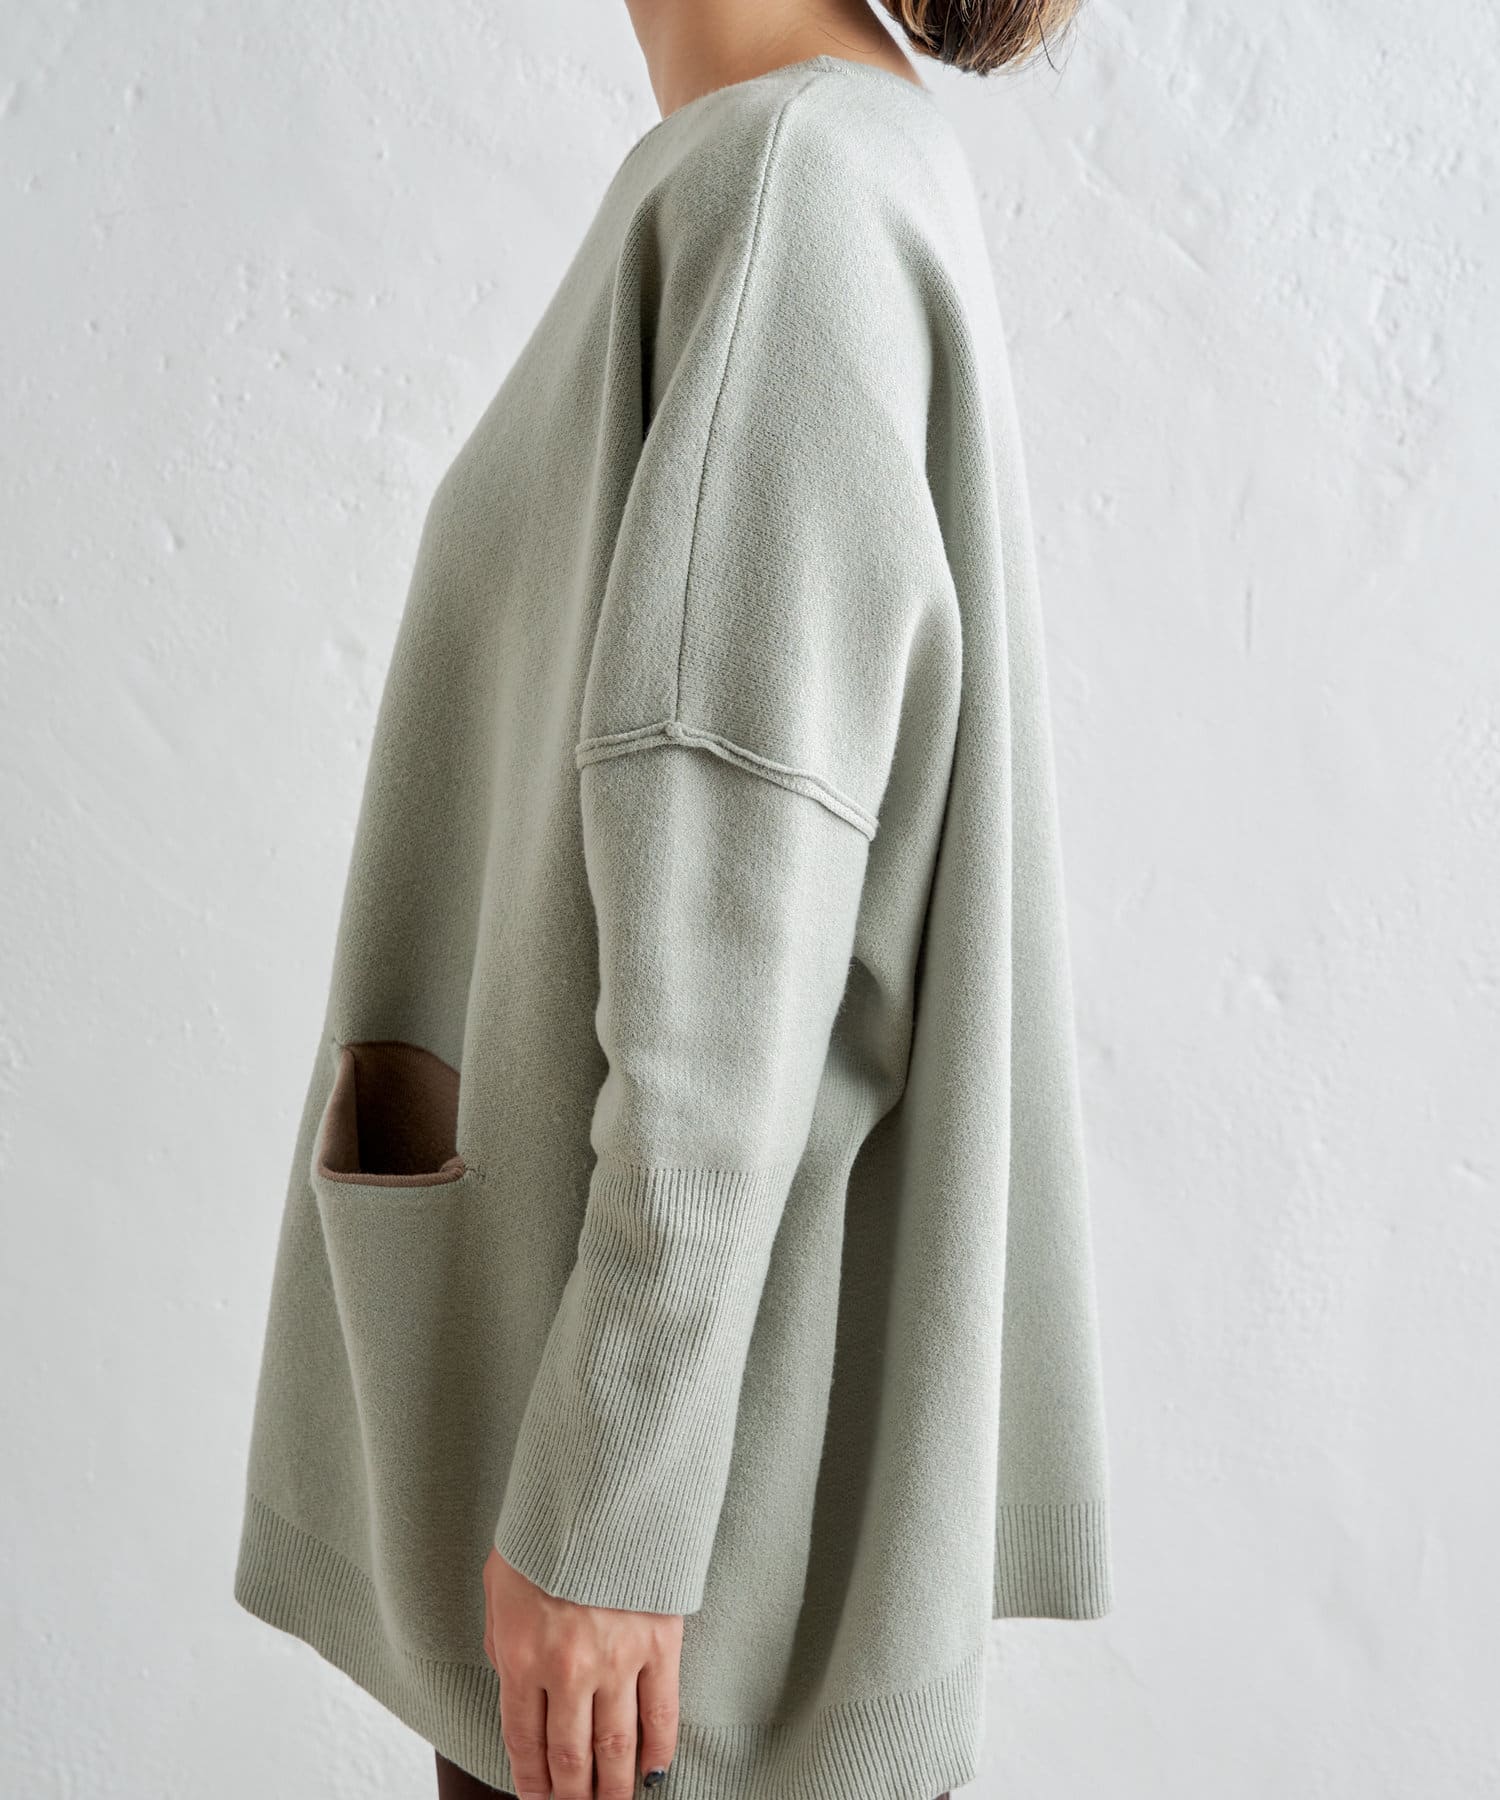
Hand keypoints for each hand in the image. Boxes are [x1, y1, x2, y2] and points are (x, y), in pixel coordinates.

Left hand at [483, 1546, 682, 1799]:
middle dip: (573, 1796)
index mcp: (522, 1655)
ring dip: (614, 1788)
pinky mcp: (660, 1642)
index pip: (524, 1742)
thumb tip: (514, 1684)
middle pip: (571, 1757)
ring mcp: (618, 1659)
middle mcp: (568, 1668)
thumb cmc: (546, 1530)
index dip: (532, 1783)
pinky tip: (654, 1770)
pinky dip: (658, 1750)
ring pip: (616, 1748)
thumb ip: (503, 1641)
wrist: (601, 1486)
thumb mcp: (500, 1585)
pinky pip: (662, 1713)